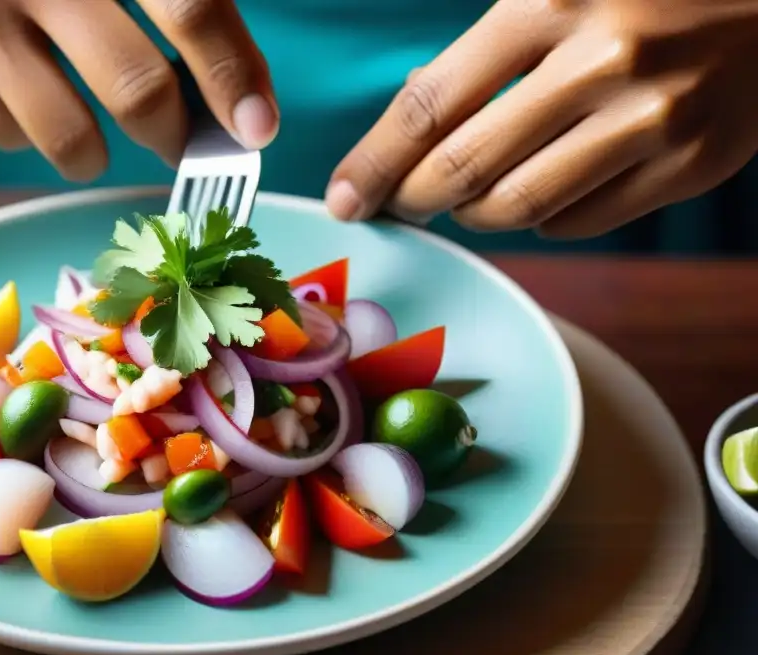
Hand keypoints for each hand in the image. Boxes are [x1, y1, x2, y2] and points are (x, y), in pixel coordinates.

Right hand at [0, 0, 277, 178]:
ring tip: (89, 112)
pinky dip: (36, 131)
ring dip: (102, 150)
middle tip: (181, 140)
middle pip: (136, 89)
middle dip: (175, 134)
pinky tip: (20, 84)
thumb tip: (244, 92)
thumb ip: (176, 2)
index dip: (230, 73)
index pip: (186, 7)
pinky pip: (16, 142)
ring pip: (75, 142)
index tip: (257, 126)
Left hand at [327, 0, 757, 237]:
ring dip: (474, 213)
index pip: (430, 104)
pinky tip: (538, 191)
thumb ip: (484, 49)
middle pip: (463, 170)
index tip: (345, 197)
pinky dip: (538, 218)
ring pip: (517, 209)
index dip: (374, 162)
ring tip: (469, 195)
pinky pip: (576, 223)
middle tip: (400, 202)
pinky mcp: (691, 166)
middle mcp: (606, 61)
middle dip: (414, 198)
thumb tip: (409, 126)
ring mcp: (655, 120)